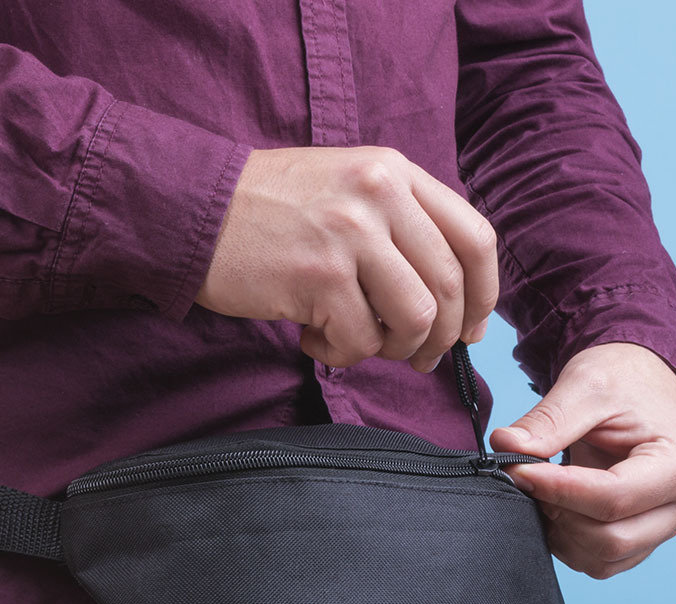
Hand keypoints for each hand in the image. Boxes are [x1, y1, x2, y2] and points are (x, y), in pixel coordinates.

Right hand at [194, 145, 498, 371]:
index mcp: (396, 173)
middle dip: (440, 338)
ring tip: (356, 342)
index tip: (471, 330)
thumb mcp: (348, 190)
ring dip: (392, 348)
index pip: (475, 238)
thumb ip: (403, 230)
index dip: (483, 296)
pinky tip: (312, 337)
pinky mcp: (318, 274)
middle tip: (414, 357)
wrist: (192, 207)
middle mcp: (380, 194)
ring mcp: (350, 233)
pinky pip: (360, 339)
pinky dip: (341, 353)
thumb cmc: (270, 210)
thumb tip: (459, 307)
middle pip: (451, 288)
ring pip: (415, 318)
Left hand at [487, 342, 675, 578]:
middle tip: (527, 478)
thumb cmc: (621, 382)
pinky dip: (566, 541)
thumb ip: (547, 421)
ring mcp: (663, 528)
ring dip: (559, 531)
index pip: (612, 498)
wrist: (640, 386)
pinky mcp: (640, 541)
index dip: (557, 490)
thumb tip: (504, 446)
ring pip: (601, 559)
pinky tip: (554, 505)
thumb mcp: (585, 386)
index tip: (516, 470)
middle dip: (558, 513)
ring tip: (543, 488)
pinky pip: (597, 562)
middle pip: (609, 539)